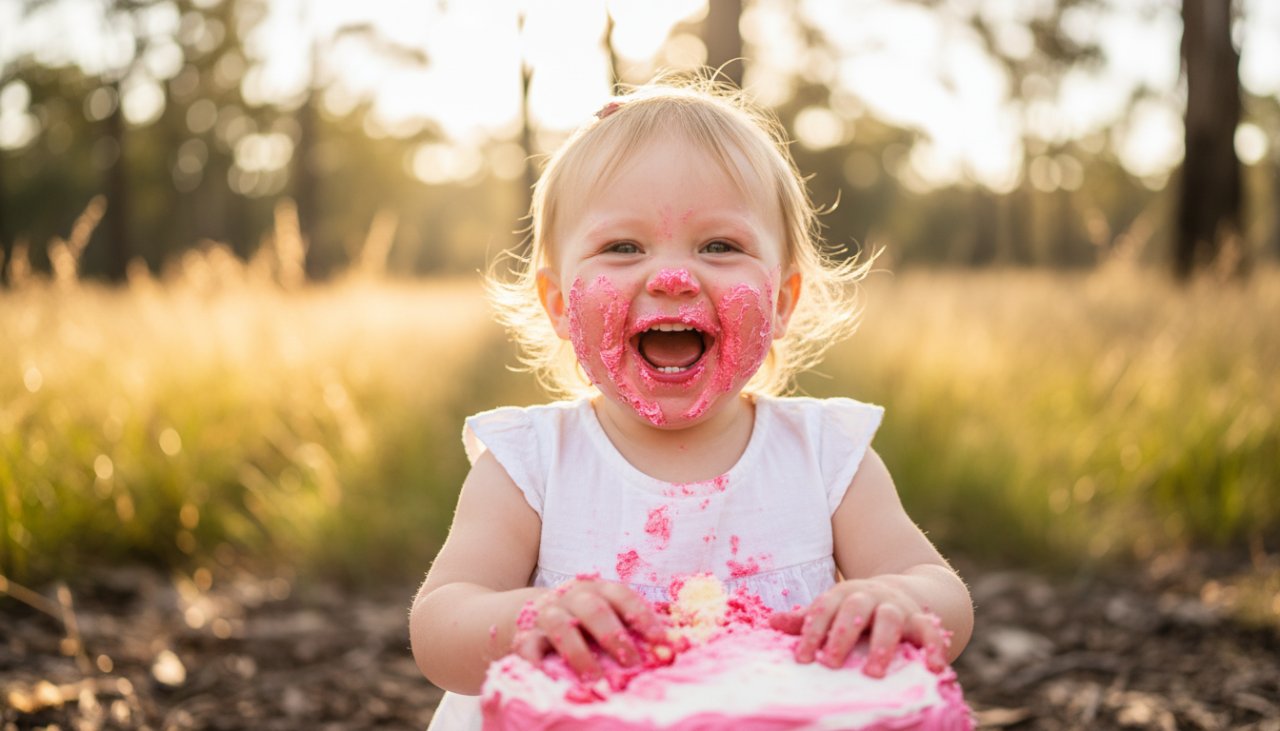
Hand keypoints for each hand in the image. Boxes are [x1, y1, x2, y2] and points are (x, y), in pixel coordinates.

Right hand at [512, 577, 668, 681]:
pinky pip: (528, 649)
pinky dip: (537, 665)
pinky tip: (552, 682)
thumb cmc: (582, 619)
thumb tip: (679, 640)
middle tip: (632, 664)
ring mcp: (546, 615)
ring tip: (596, 682)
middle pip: (593, 608)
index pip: (622, 596)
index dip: (642, 617)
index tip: (662, 642)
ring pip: (561, 627)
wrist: (529, 614)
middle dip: (614, 636)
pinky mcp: (524, 636)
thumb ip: (637, 625)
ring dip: (580, 655)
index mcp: (598, 589)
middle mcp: (572, 597)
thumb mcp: (607, 613)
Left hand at [769, 578, 950, 677]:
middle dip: (842, 635)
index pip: (823, 609)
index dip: (811, 632)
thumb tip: (772, 622)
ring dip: (882, 646)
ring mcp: (897, 607)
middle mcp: (870, 597)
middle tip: (830, 663)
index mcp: (843, 594)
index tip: (801, 658)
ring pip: (890, 620)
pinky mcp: (921, 620)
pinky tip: (935, 667)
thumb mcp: (831, 609)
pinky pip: (930, 631)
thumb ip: (806, 619)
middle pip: (854, 610)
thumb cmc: (855, 609)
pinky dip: (934, 647)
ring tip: (873, 674)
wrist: (901, 593)